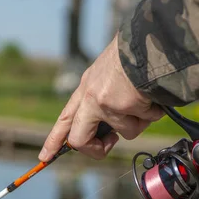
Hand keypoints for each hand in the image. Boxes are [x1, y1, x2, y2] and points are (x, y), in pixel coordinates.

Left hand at [38, 35, 163, 161]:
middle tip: (112, 142)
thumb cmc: (135, 54)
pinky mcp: (122, 107)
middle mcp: (90, 97)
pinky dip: (153, 112)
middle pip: (79, 140)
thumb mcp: (109, 74)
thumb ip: (104, 97)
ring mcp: (104, 104)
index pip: (65, 119)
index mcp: (86, 88)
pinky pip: (144, 122)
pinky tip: (154, 94)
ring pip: (124, 133)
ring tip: (145, 100)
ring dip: (139, 122)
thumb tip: (113, 129)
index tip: (44, 157)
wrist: (149, 41)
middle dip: (96, 150)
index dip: (54, 141)